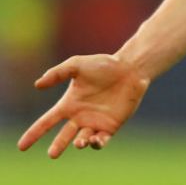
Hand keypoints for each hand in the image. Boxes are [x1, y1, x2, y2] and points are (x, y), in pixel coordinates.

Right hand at [17, 54, 149, 157]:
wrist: (130, 68)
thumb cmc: (104, 65)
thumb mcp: (78, 64)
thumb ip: (58, 73)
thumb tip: (37, 84)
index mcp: (69, 105)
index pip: (47, 122)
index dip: (34, 134)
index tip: (22, 146)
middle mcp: (80, 117)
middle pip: (64, 136)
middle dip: (57, 146)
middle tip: (52, 154)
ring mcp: (95, 123)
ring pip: (82, 140)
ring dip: (80, 143)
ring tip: (79, 142)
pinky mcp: (111, 126)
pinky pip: (101, 140)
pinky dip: (96, 144)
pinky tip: (95, 140)